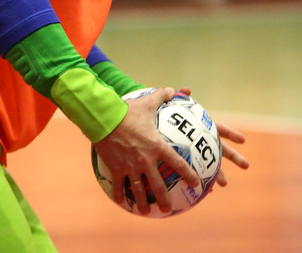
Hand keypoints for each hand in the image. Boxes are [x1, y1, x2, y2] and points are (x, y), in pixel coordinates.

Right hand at [92, 87, 200, 215]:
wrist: (105, 119)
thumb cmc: (128, 110)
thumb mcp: (147, 102)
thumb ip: (162, 96)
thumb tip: (172, 89)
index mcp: (158, 147)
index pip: (178, 164)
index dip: (188, 174)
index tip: (196, 183)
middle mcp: (146, 161)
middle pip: (158, 186)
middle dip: (164, 200)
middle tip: (169, 209)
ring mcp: (131, 167)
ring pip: (139, 191)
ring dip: (143, 203)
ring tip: (146, 212)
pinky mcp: (116, 169)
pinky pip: (119, 186)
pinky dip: (121, 195)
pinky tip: (122, 203)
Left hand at [176, 87, 248, 187]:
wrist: (156, 124)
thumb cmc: (166, 114)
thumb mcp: (173, 105)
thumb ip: (180, 97)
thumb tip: (186, 89)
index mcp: (203, 127)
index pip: (220, 129)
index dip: (231, 133)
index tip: (243, 140)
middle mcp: (203, 140)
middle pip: (221, 149)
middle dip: (234, 157)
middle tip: (246, 166)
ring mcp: (196, 152)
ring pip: (210, 164)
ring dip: (217, 174)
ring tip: (224, 185)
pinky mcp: (187, 161)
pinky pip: (196, 172)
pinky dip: (199, 180)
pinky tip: (202, 191)